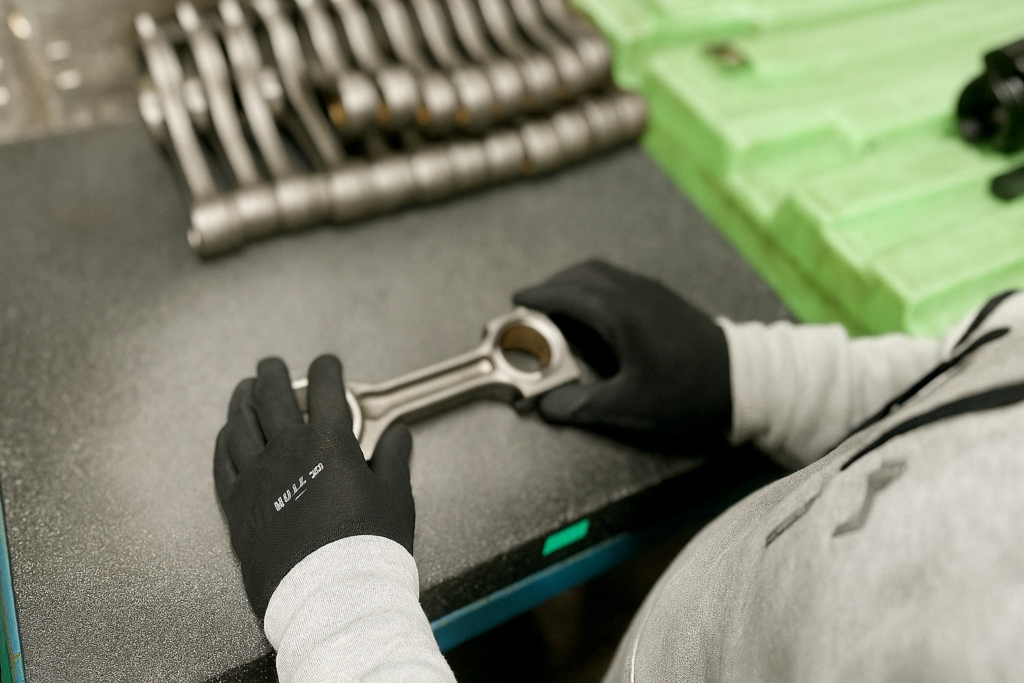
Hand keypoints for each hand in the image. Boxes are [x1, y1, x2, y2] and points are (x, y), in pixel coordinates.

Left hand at [214, 355, 413, 619]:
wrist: (332, 598)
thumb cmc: (367, 552)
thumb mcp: (396, 498)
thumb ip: (394, 458)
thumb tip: (398, 436)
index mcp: (329, 445)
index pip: (326, 389)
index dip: (328, 369)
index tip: (328, 364)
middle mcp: (287, 453)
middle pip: (272, 397)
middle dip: (274, 374)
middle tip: (273, 365)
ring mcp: (257, 479)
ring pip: (240, 424)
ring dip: (243, 401)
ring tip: (245, 391)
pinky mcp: (238, 507)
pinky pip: (223, 462)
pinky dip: (225, 441)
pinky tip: (228, 436)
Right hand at [513, 260, 730, 446]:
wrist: (743, 380)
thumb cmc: (686, 393)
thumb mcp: (628, 405)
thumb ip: (580, 405)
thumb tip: (545, 406)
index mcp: (619, 313)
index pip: (566, 294)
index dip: (537, 297)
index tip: (515, 301)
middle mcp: (632, 292)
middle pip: (581, 275)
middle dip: (551, 286)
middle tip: (530, 305)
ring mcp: (650, 291)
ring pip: (601, 274)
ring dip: (573, 284)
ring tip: (557, 307)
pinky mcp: (663, 298)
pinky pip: (617, 281)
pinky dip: (593, 288)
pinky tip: (594, 313)